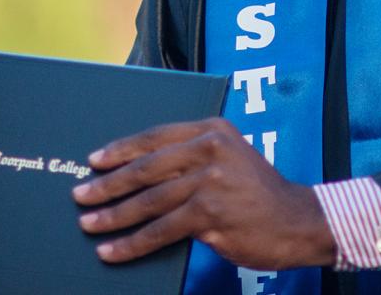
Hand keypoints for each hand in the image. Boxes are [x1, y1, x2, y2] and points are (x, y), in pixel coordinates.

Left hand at [72, 118, 334, 270]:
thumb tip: (141, 175)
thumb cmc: (259, 193)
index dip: (121, 149)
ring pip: (149, 200)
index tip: (94, 160)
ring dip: (114, 215)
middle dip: (109, 184)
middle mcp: (209, 149)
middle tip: (81, 195)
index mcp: (211, 130)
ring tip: (89, 224)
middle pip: (146, 168)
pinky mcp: (211, 214)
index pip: (155, 137)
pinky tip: (114, 251)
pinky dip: (133, 243)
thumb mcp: (230, 158)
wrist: (300, 221)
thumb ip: (192, 158)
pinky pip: (162, 230)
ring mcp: (210, 181)